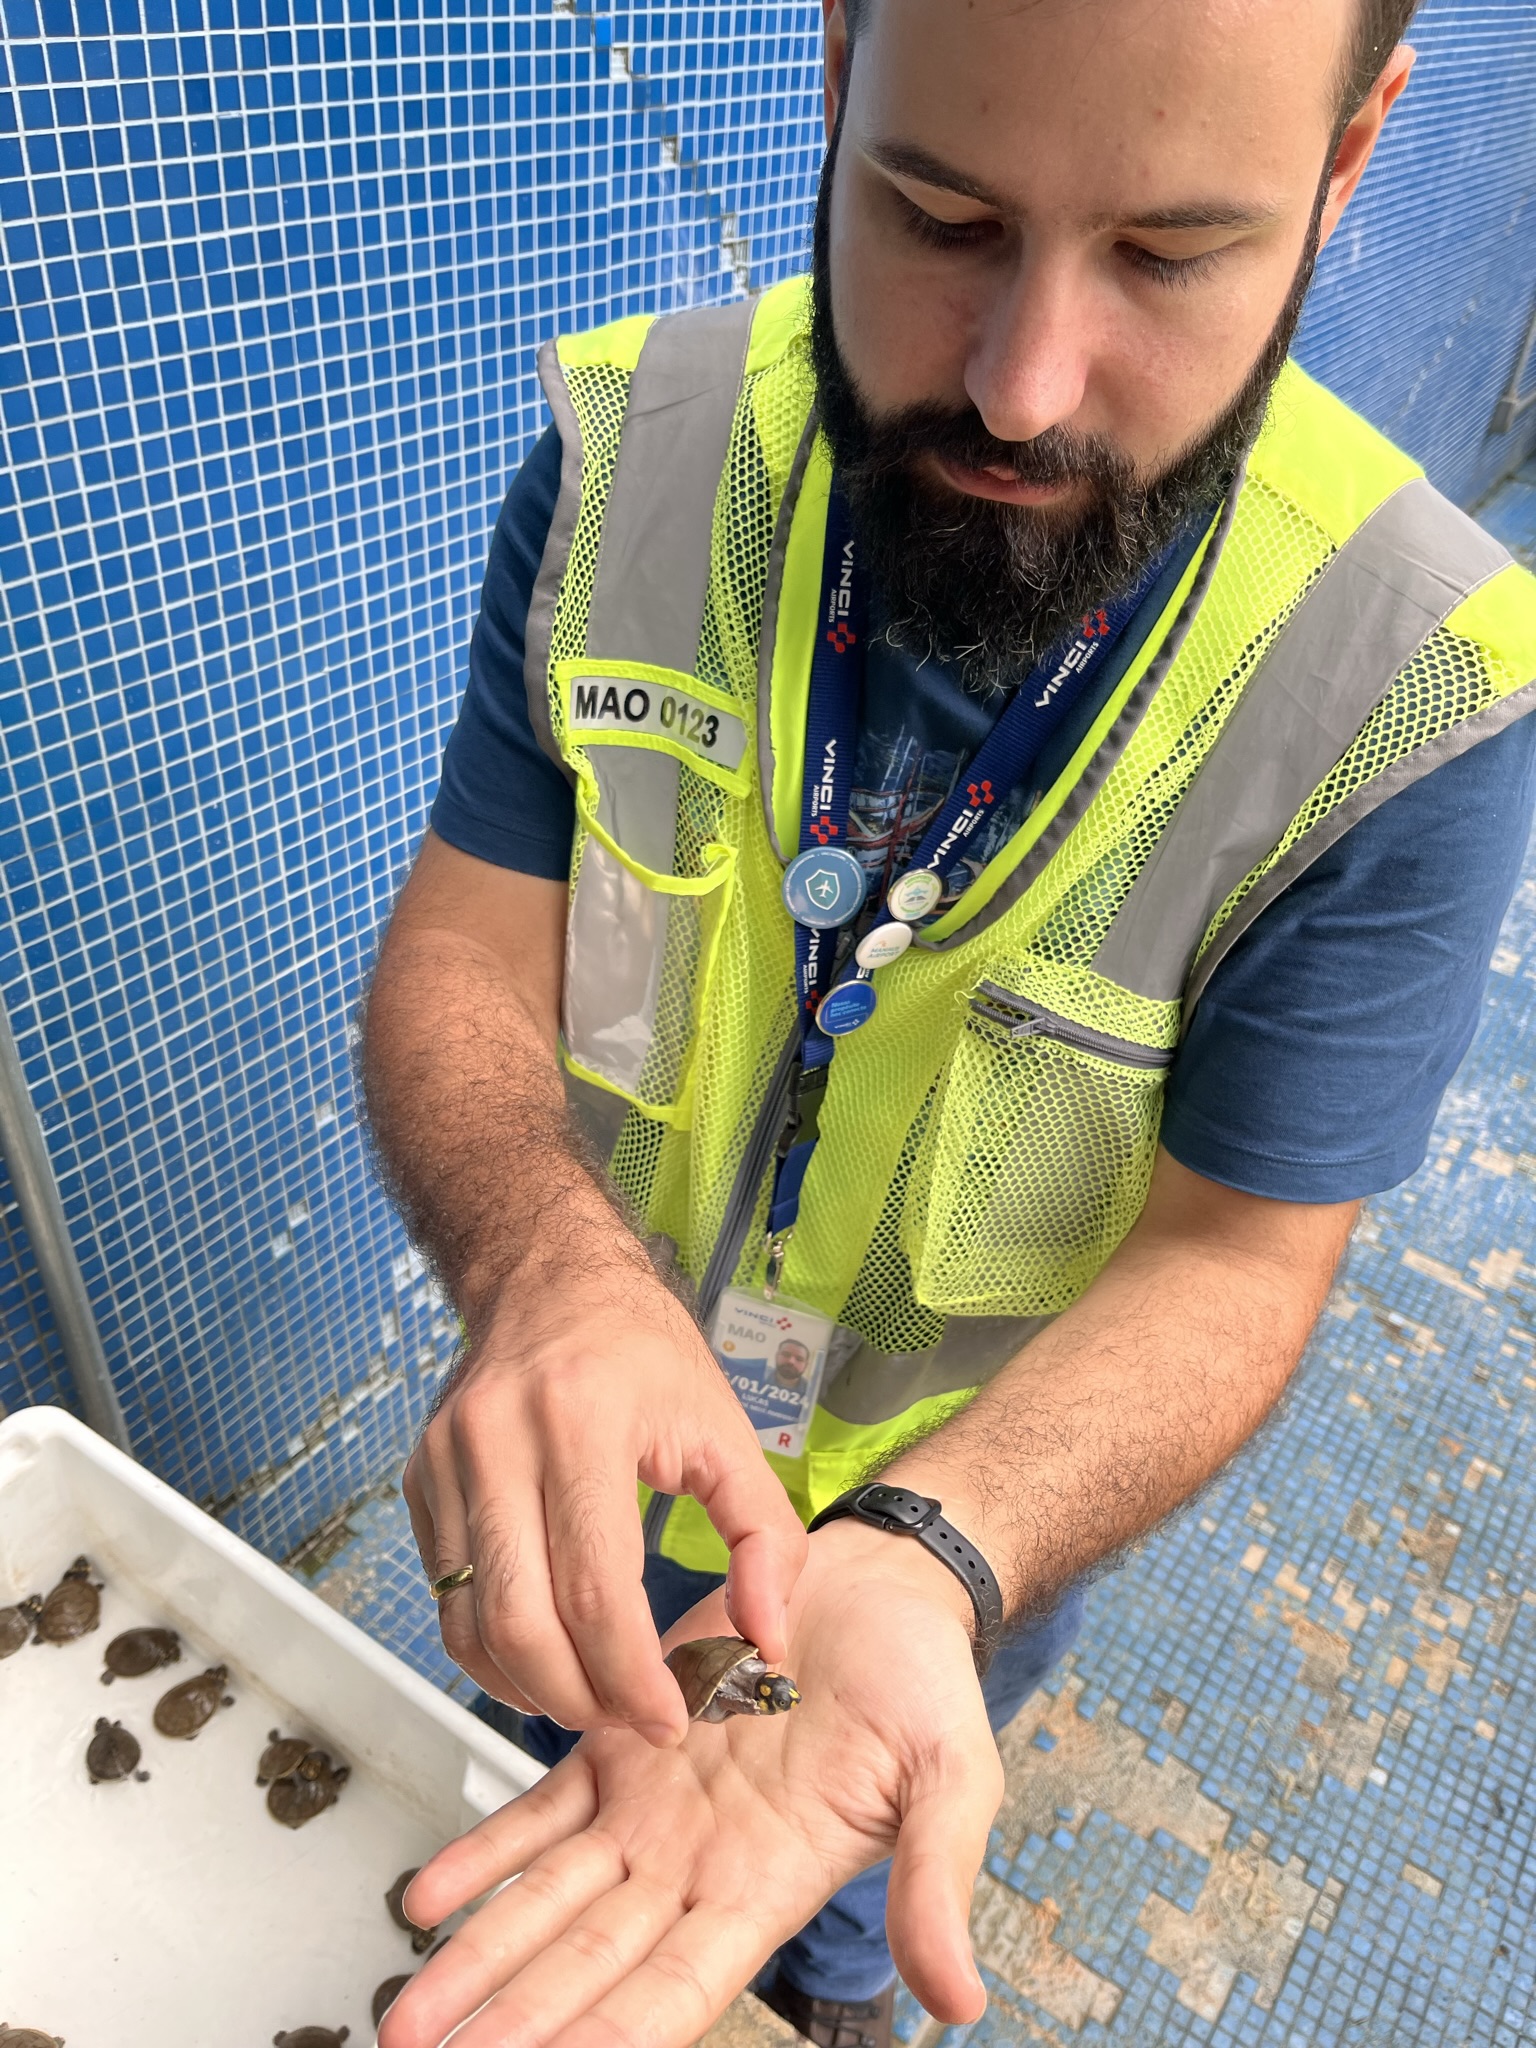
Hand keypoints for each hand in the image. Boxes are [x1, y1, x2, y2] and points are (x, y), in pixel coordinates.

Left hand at [378, 1526, 999, 2047]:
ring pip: (547, 1898)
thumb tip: (959, 1997)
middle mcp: (694, 1867)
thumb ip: (935, 1881)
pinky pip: (540, 1810)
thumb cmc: (922, 1683)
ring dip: (476, 1955)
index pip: (672, 1990)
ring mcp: (652, 1808)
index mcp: (767, 1887)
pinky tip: (427, 1896)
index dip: (605, 2040)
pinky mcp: (622, 1742)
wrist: (879, 1585)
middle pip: (588, 1965)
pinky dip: (482, 1852)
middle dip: (511, 2020)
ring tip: (408, 2013)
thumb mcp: (950, 1780)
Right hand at [403, 1268, 807, 1743]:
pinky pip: (444, 1596)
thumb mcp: (726, 1430)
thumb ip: (764, 1538)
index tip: (670, 1718)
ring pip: (469, 1622)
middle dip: (580, 1699)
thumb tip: (767, 1641)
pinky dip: (490, 1649)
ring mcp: (447, 1461)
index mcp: (583, 1422)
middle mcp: (500, 1440)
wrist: (549, 1279)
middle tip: (629, 1721)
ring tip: (591, 1698)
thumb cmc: (643, 1353)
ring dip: (529, 1686)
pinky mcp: (421, 1480)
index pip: (596, 1591)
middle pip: (521, 1622)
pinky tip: (542, 1657)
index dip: (633, 1678)